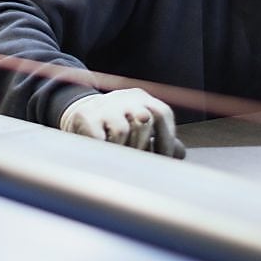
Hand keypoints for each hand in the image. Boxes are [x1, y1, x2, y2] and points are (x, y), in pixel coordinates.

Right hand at [59, 88, 180, 156]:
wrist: (80, 116)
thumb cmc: (117, 126)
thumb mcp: (140, 128)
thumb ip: (161, 140)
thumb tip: (179, 153)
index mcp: (142, 99)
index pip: (162, 113)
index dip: (166, 139)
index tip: (164, 159)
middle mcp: (124, 98)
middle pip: (144, 118)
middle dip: (144, 145)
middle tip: (140, 163)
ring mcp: (104, 106)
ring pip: (122, 131)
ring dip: (123, 149)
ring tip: (119, 157)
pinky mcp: (86, 117)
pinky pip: (100, 139)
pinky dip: (105, 150)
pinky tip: (104, 153)